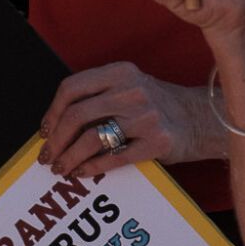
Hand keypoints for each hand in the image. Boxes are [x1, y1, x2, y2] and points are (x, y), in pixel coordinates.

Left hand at [39, 61, 214, 176]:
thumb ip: (97, 97)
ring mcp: (147, 116)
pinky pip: (115, 157)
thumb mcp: (128, 87)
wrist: (201, 119)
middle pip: (77, 115)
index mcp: (119, 73)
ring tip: (60, 169)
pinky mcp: (158, 142)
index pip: (71, 88)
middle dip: (56, 140)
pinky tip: (81, 172)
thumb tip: (54, 125)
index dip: (52, 112)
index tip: (43, 132)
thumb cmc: (155, 106)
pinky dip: (92, 167)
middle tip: (47, 157)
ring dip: (69, 157)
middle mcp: (132, 91)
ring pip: (92, 138)